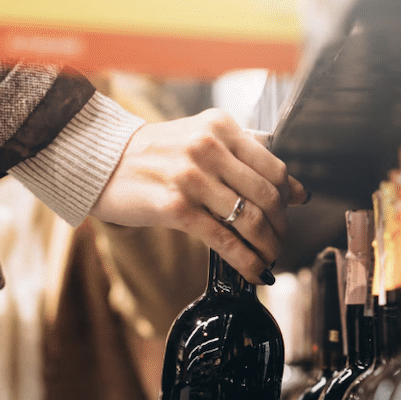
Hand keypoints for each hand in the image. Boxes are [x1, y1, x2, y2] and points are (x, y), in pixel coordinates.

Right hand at [89, 109, 307, 283]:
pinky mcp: (176, 208)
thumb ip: (247, 158)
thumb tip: (298, 191)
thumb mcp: (202, 139)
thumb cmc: (154, 153)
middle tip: (279, 241)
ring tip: (268, 258)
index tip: (288, 214)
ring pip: (250, 220)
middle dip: (280, 226)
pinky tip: (253, 272)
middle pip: (268, 196)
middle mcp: (209, 147)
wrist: (101, 161)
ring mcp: (192, 177)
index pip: (274, 168)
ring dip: (267, 247)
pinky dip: (246, 261)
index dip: (287, 198)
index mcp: (221, 127)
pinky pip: (223, 240)